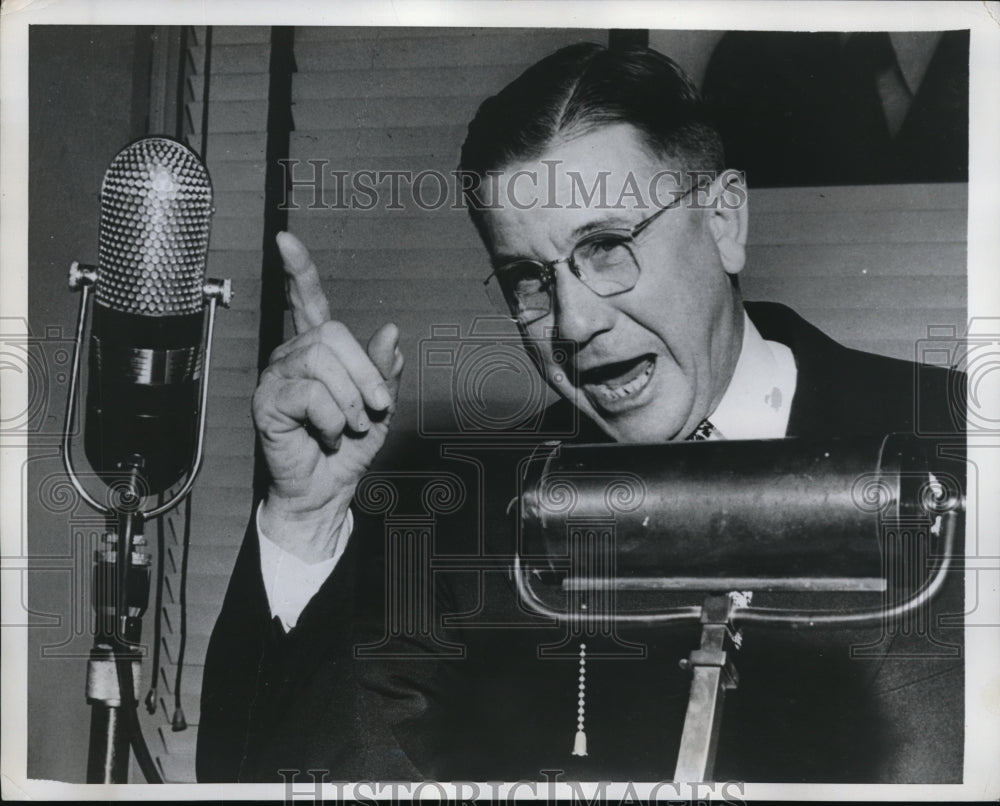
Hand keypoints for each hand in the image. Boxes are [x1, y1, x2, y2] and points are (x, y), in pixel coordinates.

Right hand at [252, 231, 403, 562]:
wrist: (325, 493)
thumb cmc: (349, 448)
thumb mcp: (380, 406)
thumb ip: (384, 370)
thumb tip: (391, 331)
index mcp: (318, 352)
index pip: (307, 301)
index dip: (299, 270)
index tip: (285, 240)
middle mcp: (292, 357)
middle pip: (330, 333)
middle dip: (364, 373)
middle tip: (376, 409)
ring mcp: (276, 379)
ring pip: (320, 360)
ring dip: (349, 399)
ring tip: (351, 426)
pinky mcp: (267, 403)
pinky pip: (308, 393)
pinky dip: (331, 417)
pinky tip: (329, 435)